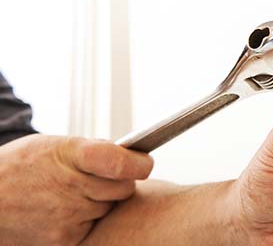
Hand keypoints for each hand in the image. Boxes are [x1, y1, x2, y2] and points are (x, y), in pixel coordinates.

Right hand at [0, 134, 153, 244]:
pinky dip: (89, 220)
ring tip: (76, 194)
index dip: (138, 163)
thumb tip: (129, 155)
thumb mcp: (53, 145)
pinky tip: (67, 210)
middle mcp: (71, 186)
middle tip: (102, 178)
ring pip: (110, 209)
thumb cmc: (20, 168)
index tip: (144, 162)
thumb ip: (92, 149)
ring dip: (103, 202)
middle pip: (124, 188)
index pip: (119, 162)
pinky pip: (95, 227)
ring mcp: (68, 216)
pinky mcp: (65, 239)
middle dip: (120, 182)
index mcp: (70, 155)